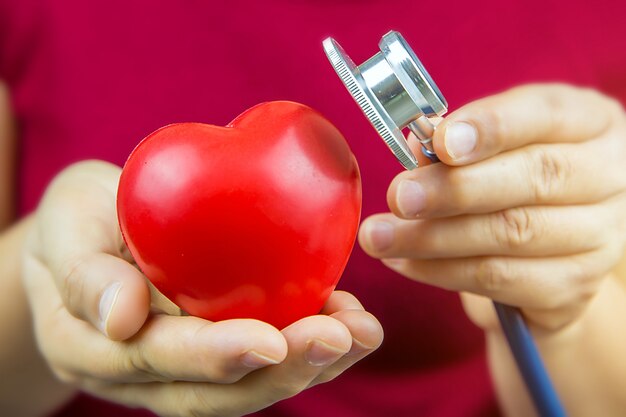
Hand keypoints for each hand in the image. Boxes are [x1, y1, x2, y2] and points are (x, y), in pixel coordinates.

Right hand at [22, 161, 382, 416]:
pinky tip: (350, 321)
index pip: (159, 358)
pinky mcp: (216, 351)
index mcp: (94, 346)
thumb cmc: (76, 221)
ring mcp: (182, 370)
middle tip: (342, 337)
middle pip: (217, 390)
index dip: (215, 355)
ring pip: (249, 385)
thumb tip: (119, 317)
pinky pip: (264, 360)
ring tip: (363, 333)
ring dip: (311, 365)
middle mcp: (142, 374)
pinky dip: (309, 345)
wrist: (86, 234)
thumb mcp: (65, 222)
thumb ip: (82, 270)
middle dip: (284, 368)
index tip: (270, 340)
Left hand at [359, 84, 625, 331]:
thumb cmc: (516, 179)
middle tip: (399, 196)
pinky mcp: (572, 287)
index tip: (440, 141)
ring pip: (512, 235)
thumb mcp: (498, 146)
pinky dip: (441, 271)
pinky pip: (500, 281)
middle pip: (535, 178)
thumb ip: (461, 142)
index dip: (492, 127)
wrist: (554, 249)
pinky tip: (403, 262)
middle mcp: (609, 177)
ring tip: (380, 236)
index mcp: (590, 124)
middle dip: (455, 188)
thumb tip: (418, 146)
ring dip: (434, 237)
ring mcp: (598, 238)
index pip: (547, 114)